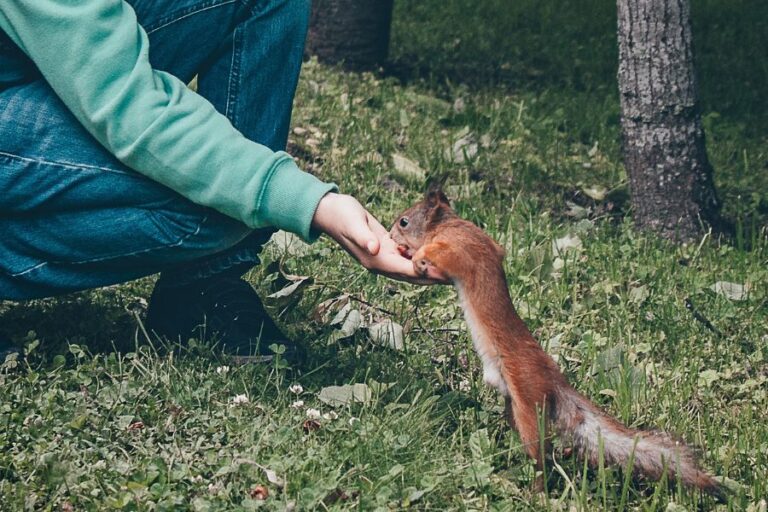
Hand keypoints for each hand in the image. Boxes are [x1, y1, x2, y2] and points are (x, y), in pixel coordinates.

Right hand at [311, 193, 447, 284]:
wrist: (330, 212)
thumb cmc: (342, 215)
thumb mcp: (354, 224)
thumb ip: (364, 237)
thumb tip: (375, 249)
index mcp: (376, 260)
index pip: (407, 271)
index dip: (427, 273)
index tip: (446, 274)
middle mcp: (381, 262)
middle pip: (413, 275)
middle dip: (433, 276)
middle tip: (457, 276)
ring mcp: (383, 256)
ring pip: (412, 268)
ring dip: (429, 269)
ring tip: (451, 267)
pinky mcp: (386, 247)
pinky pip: (407, 257)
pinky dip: (421, 258)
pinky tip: (435, 254)